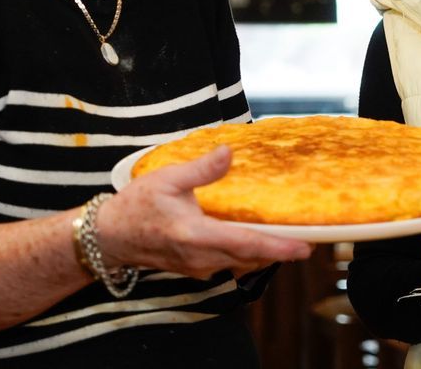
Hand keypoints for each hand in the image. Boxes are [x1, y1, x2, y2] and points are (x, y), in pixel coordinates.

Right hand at [96, 146, 311, 278]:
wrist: (110, 236)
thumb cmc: (137, 205)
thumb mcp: (167, 178)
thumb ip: (201, 169)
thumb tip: (228, 152)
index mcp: (196, 235)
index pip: (246, 244)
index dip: (278, 247)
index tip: (305, 248)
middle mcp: (201, 257)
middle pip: (251, 258)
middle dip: (281, 251)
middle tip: (310, 242)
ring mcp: (199, 266)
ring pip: (242, 263)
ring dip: (266, 254)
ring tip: (292, 241)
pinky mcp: (196, 268)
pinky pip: (230, 264)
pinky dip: (249, 255)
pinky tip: (260, 242)